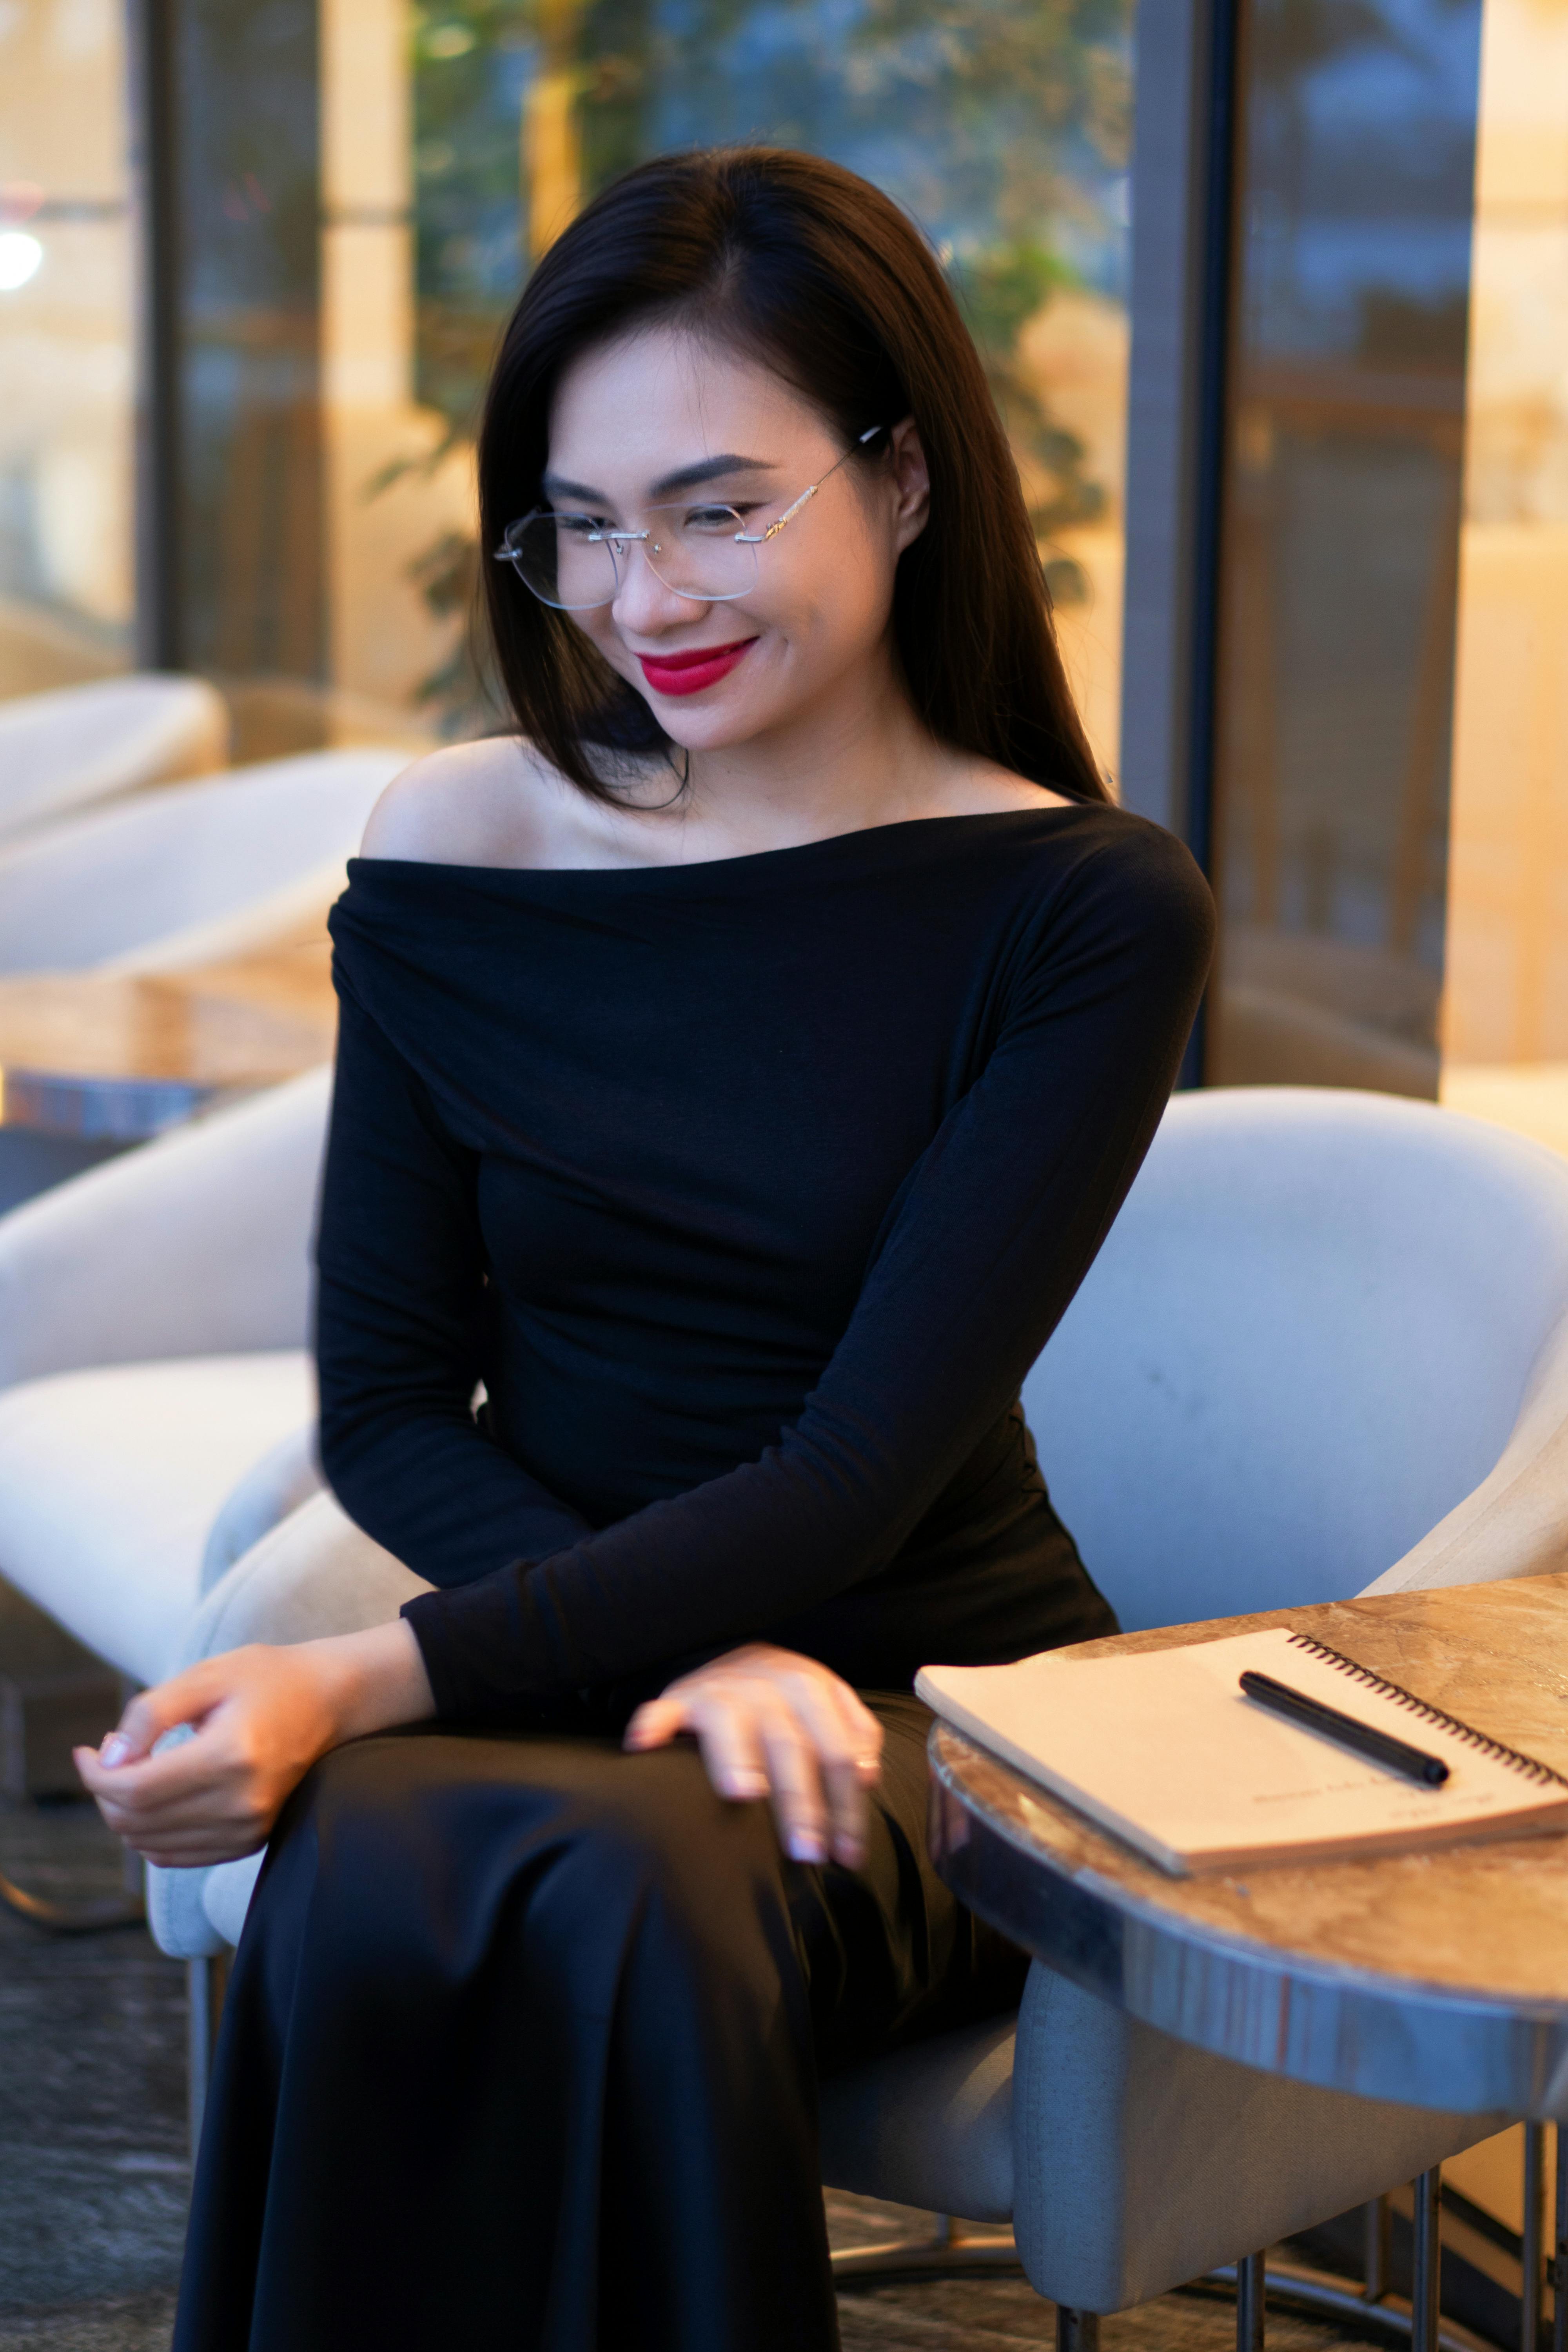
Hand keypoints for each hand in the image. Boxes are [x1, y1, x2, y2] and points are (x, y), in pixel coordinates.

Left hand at [74, 1621, 433, 1867]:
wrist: (332, 1700)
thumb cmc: (270, 1680)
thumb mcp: (207, 1675)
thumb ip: (150, 1714)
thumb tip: (108, 1758)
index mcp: (231, 1756)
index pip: (135, 1789)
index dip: (95, 1775)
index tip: (87, 1750)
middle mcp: (241, 1803)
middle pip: (137, 1821)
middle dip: (106, 1790)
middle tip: (108, 1754)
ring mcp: (249, 1827)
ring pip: (151, 1843)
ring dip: (125, 1812)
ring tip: (134, 1770)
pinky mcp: (251, 1839)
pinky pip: (177, 1855)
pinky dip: (151, 1833)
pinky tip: (156, 1797)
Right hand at [624, 1643, 882, 1868]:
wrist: (735, 1656)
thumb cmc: (789, 1699)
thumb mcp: (830, 1705)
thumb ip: (856, 1736)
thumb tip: (868, 1776)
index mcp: (812, 1687)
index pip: (839, 1753)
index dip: (847, 1805)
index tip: (848, 1854)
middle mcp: (769, 1684)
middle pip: (792, 1747)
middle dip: (803, 1803)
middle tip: (808, 1852)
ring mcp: (722, 1688)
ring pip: (733, 1725)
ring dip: (739, 1759)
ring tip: (745, 1795)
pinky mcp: (680, 1696)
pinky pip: (663, 1710)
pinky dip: (653, 1724)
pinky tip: (644, 1747)